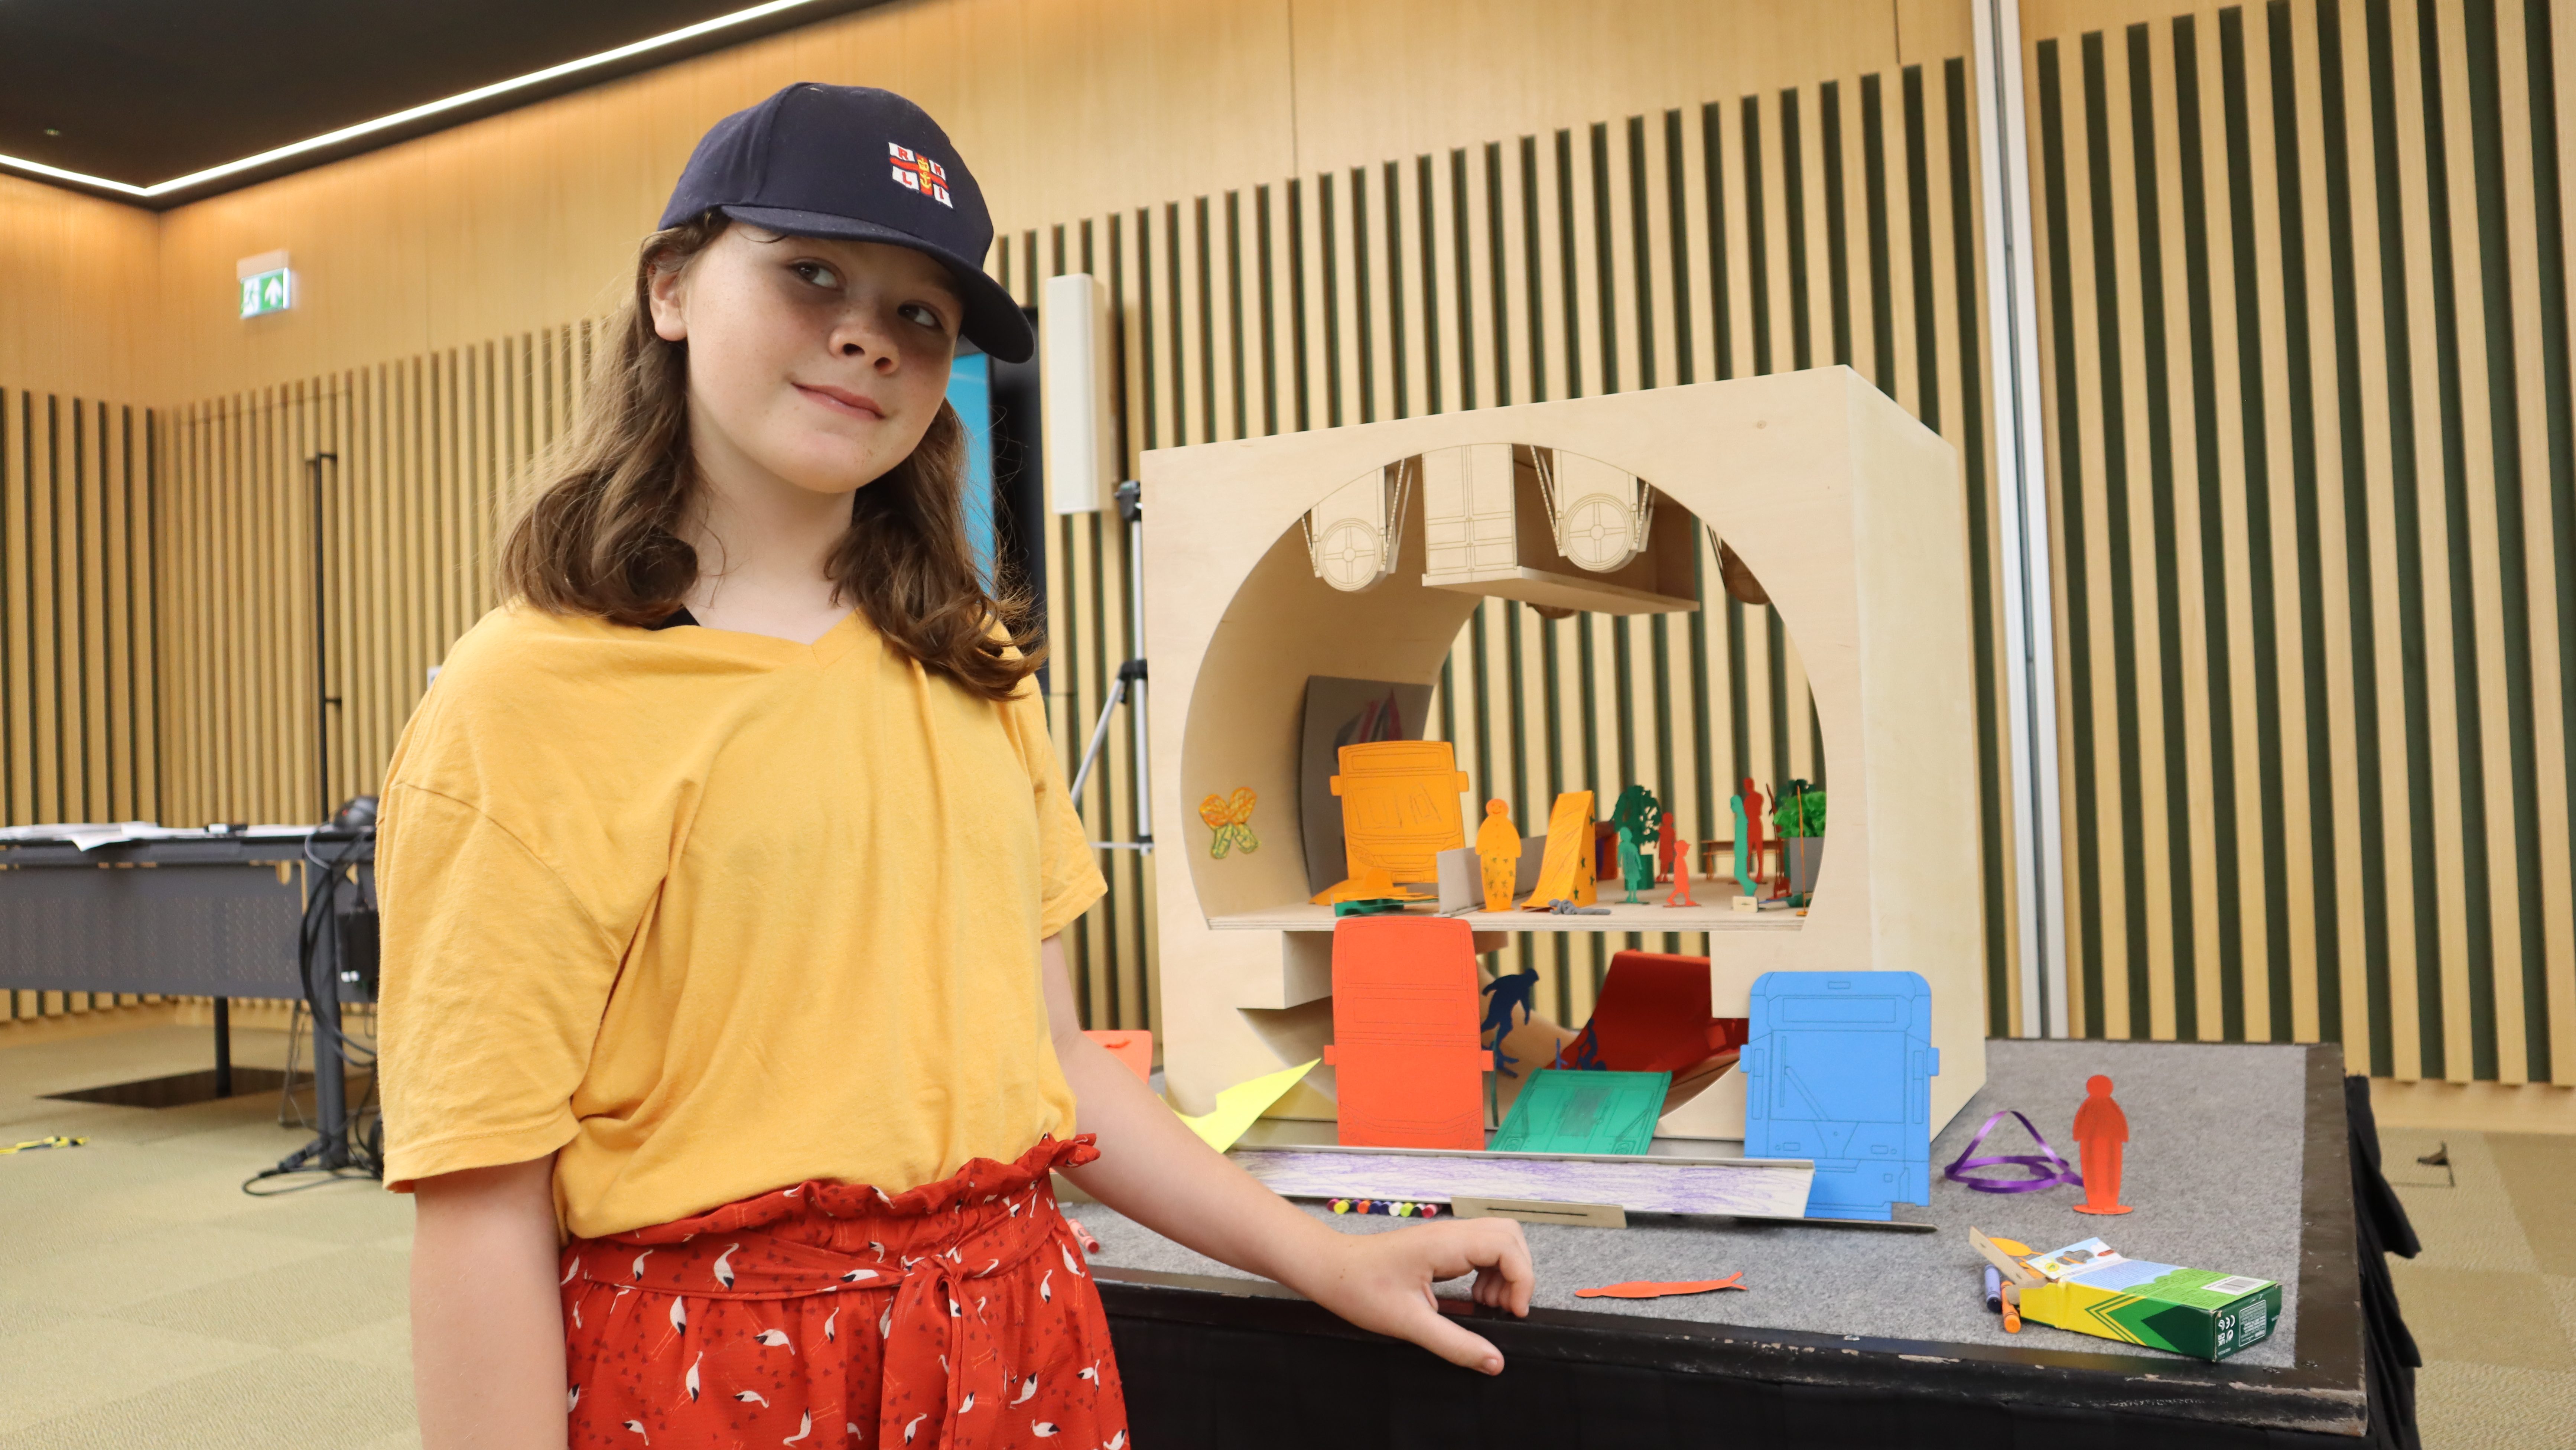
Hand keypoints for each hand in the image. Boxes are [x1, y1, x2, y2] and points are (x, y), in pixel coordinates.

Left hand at [1293, 1217, 1534, 1373]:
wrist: (1329, 1269)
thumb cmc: (1359, 1289)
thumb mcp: (1409, 1323)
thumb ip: (1455, 1343)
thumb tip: (1494, 1361)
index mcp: (1444, 1244)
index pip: (1506, 1245)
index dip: (1521, 1279)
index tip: (1513, 1312)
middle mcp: (1449, 1234)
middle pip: (1509, 1235)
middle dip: (1518, 1272)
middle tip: (1504, 1308)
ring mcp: (1445, 1238)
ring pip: (1497, 1240)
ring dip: (1504, 1273)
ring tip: (1486, 1304)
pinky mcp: (1440, 1246)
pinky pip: (1480, 1249)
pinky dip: (1488, 1272)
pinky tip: (1473, 1297)